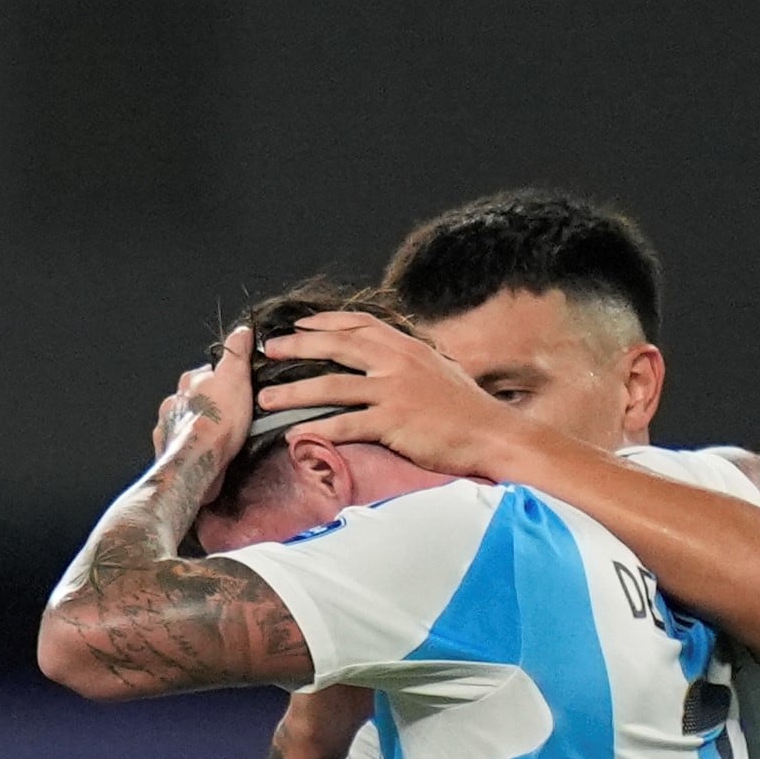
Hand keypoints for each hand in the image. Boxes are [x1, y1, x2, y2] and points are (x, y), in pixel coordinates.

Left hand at [152, 325, 257, 475]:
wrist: (198, 464)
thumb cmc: (216, 424)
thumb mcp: (235, 376)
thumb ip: (236, 352)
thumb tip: (240, 331)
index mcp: (189, 382)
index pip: (208, 373)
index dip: (226, 379)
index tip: (237, 387)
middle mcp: (175, 403)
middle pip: (197, 398)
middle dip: (212, 405)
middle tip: (233, 414)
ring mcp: (170, 427)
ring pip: (188, 422)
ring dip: (202, 426)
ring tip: (223, 436)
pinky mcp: (170, 451)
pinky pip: (184, 445)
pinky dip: (195, 446)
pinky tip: (208, 451)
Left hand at [262, 311, 535, 479]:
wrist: (492, 432)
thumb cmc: (467, 408)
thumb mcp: (438, 371)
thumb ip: (409, 363)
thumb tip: (390, 362)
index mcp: (407, 347)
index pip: (359, 325)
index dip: (325, 323)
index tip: (299, 324)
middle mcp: (397, 362)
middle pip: (337, 346)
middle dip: (298, 346)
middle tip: (269, 349)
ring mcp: (394, 391)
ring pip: (332, 386)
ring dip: (294, 391)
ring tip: (267, 397)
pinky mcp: (393, 422)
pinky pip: (346, 425)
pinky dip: (317, 430)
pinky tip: (295, 435)